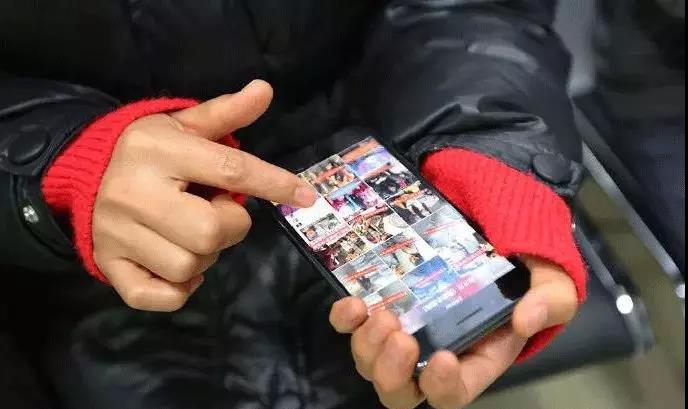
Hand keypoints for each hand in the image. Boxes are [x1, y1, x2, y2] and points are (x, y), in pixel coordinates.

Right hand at [92, 80, 315, 311]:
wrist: (81, 173)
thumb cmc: (148, 150)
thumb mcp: (184, 124)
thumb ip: (226, 113)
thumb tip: (265, 90)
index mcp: (158, 151)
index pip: (229, 170)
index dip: (274, 184)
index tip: (306, 195)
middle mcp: (133, 193)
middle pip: (210, 231)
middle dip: (231, 226)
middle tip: (219, 212)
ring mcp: (117, 233)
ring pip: (188, 265)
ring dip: (206, 256)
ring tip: (193, 234)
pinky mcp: (108, 265)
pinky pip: (160, 296)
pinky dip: (181, 288)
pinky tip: (179, 265)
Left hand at [329, 256, 577, 408]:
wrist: (495, 232)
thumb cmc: (526, 269)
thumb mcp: (552, 284)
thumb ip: (550, 301)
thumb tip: (525, 317)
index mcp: (474, 360)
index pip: (453, 393)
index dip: (442, 386)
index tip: (441, 358)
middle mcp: (432, 352)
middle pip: (399, 390)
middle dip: (392, 372)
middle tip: (401, 336)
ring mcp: (402, 330)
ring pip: (371, 362)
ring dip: (368, 346)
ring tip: (380, 315)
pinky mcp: (381, 305)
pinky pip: (353, 326)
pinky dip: (346, 320)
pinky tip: (353, 304)